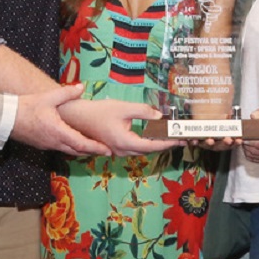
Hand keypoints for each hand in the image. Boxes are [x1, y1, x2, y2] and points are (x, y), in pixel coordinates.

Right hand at [9, 84, 109, 155]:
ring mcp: (47, 145)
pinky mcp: (41, 145)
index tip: (107, 150)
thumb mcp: (48, 98)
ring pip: (68, 151)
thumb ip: (67, 93)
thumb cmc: (26, 107)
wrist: (5, 118)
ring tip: (94, 148)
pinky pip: (60, 149)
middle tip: (106, 151)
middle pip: (77, 151)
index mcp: (59, 132)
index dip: (95, 147)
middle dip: (92, 151)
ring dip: (81, 150)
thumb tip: (81, 87)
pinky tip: (74, 143)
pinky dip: (70, 148)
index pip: (81, 143)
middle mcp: (54, 142)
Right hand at [60, 97, 181, 156]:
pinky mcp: (115, 148)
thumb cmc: (98, 112)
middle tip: (181, 137)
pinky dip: (146, 143)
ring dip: (156, 144)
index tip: (181, 139)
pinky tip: (154, 135)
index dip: (168, 142)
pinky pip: (135, 148)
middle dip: (165, 144)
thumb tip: (160, 116)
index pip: (153, 145)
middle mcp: (122, 151)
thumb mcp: (123, 108)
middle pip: (149, 150)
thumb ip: (143, 111)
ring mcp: (118, 151)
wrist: (77, 117)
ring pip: (142, 150)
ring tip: (171, 136)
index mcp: (125, 142)